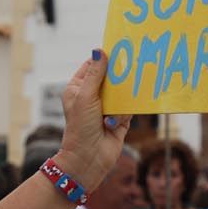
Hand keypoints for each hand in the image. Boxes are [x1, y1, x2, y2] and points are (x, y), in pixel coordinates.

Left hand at [55, 51, 130, 185]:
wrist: (89, 159)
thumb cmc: (81, 127)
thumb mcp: (86, 96)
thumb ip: (95, 74)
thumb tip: (98, 50)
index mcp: (78, 88)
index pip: (92, 66)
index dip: (104, 59)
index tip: (119, 50)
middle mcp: (92, 96)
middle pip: (111, 78)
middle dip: (118, 79)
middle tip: (128, 72)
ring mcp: (106, 108)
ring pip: (122, 93)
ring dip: (119, 102)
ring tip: (110, 110)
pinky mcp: (119, 119)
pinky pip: (128, 108)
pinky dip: (123, 115)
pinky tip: (112, 123)